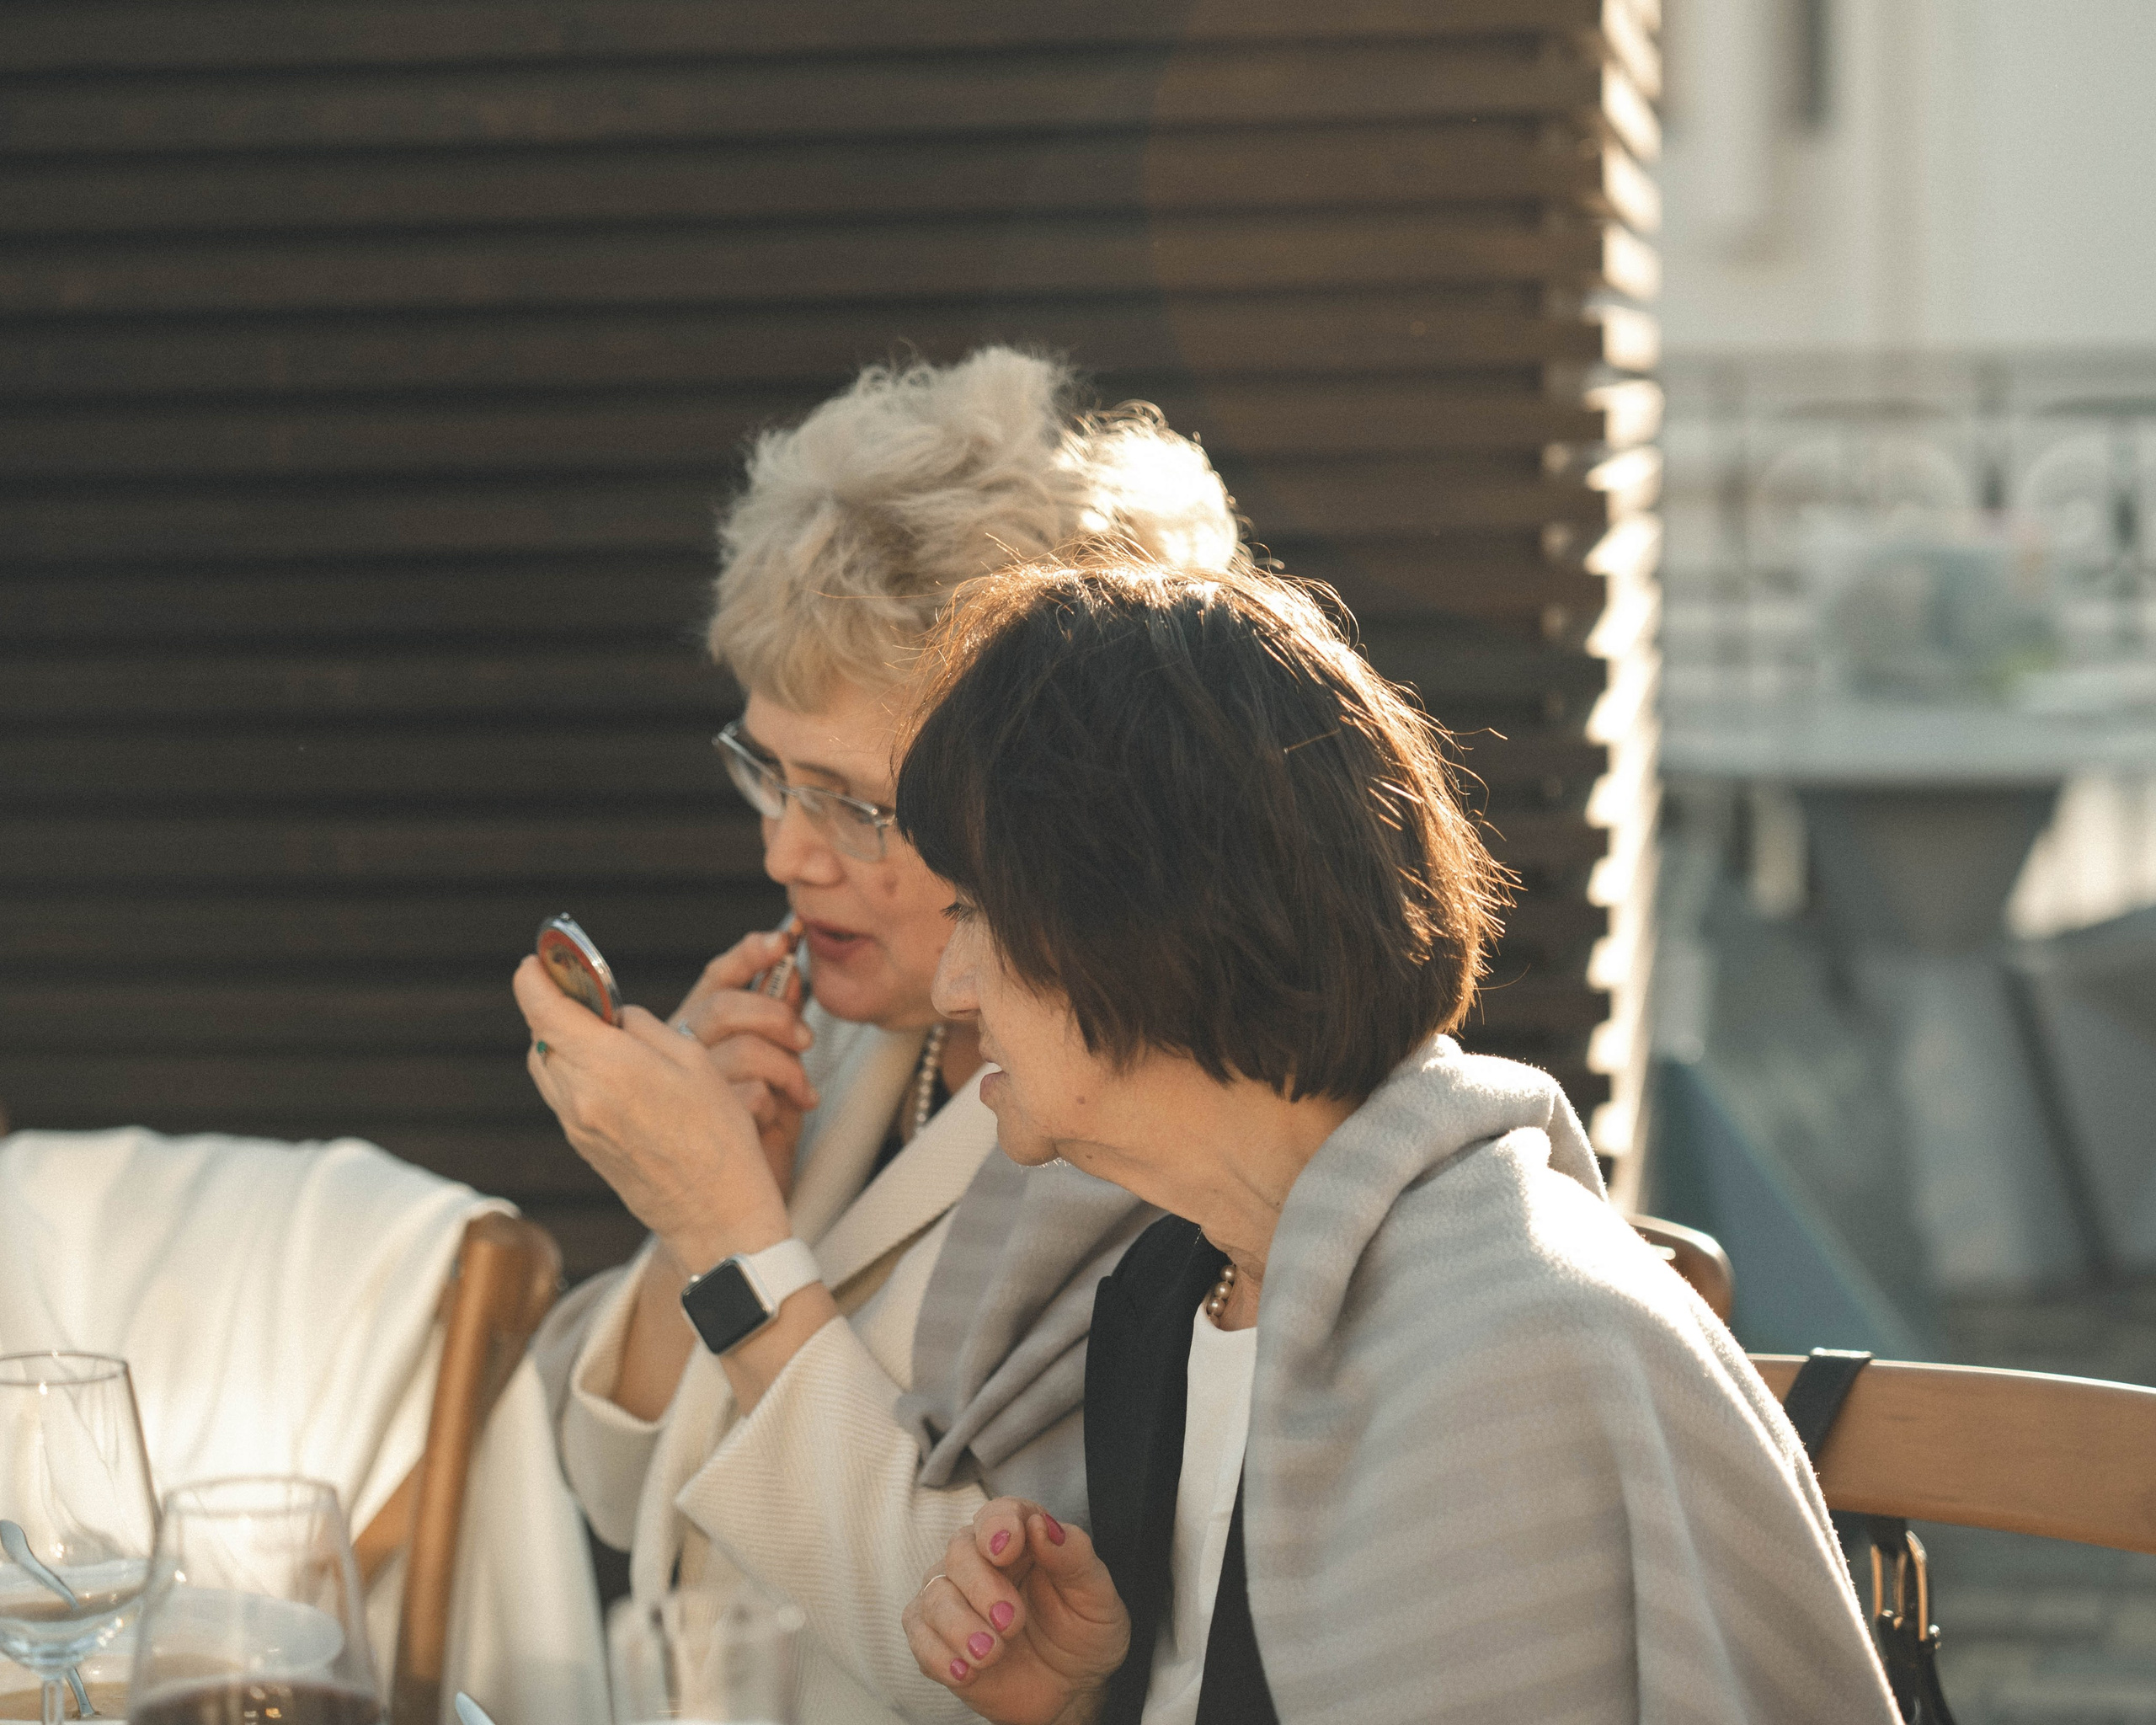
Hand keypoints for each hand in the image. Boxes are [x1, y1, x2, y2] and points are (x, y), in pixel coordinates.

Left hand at [513, 956, 788, 1272]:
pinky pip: (562, 1095)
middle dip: (554, 1009)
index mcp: (608, 1066)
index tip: (536, 960)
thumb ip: (644, 1028)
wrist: (715, 1215)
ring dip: (561, 1042)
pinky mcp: (582, 1146)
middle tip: (582, 992)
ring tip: (598, 1033)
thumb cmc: (717, 1137)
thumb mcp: (694, 1061)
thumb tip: (616, 1015)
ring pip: (547, 1067)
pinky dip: (573, 1072)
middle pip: (541, 1037)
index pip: (545, 1010)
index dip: (535, 978)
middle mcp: (579, 1097)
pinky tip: (609, 1071)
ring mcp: (576, 1126)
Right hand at [670, 928, 820, 1188]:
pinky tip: (774, 1119)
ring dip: (786, 1067)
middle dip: (776, 1015)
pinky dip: (774, 1104)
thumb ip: (774, 1024)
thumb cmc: (745, 1137)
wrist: (727, 1210)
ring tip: (802, 1092)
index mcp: (685, 1034)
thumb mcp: (768, 1071)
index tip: (782, 940)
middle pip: (724, 1008)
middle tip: (806, 1038)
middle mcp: (672, 1057)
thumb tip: (793, 971)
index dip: (746, 955)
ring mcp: (679, 1091)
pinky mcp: (697, 1125)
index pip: (713, 979)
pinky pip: (748, 1094)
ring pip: (742, 1049)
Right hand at [904, 1498, 1126, 1724]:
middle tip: (1012, 1622)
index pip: (998, 1514)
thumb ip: (1073, 1557)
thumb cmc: (1083, 1633)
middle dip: (982, 1587)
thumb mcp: (1096, 1596)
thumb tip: (1043, 1526)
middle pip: (960, 1552)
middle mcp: (981, 1561)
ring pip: (934, 1595)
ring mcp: (954, 1598)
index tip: (1004, 1550)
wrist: (1070, 1690)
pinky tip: (966, 1672)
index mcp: (1023, 1539)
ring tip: (992, 1654)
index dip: (997, 1526)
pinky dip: (939, 1655)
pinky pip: (919, 1637)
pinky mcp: (937, 1638)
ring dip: (960, 1627)